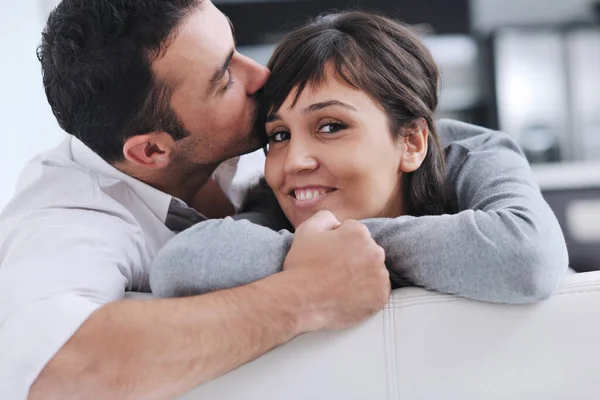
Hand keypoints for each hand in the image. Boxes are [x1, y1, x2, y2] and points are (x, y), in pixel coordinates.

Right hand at [282, 210, 389, 331]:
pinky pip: (378, 290)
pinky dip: (367, 293)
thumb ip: (326, 217)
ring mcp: (380, 276)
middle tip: (334, 271)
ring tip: (340, 284)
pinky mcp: (381, 296)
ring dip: (362, 274)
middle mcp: (375, 252)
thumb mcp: (306, 229)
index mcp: (359, 233)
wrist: (300, 301)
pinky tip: (349, 295)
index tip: (329, 255)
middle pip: (367, 250)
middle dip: (354, 257)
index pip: (355, 232)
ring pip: (374, 270)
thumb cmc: (301, 266)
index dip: (339, 243)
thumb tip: (338, 223)